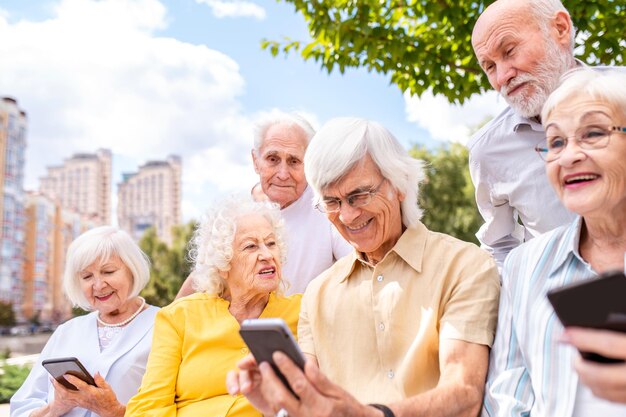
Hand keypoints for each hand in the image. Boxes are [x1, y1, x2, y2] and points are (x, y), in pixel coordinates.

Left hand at [55, 372, 124, 416]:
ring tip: (54, 381)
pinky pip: (68, 399)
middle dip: (58, 386)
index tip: (66, 374)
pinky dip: (62, 393)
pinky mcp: (78, 403)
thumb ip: (100, 380)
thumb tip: (95, 373)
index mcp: (90, 392)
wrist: (107, 409)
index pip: (79, 385)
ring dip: (58, 389)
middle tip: (53, 378)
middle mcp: (83, 397)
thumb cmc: (108, 398)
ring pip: (65, 396)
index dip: (72, 380)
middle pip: (67, 393)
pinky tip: (60, 387)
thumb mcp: (107, 387)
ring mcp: (80, 401)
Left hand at [234, 351, 379, 416]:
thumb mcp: (339, 392)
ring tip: (265, 374)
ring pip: (277, 407)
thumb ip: (321, 379)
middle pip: (282, 397)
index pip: (299, 384)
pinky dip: (272, 400)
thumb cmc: (346, 408)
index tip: (277, 354)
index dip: (287, 368)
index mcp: (321, 407)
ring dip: (268, 390)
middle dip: (270, 379)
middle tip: (263, 363)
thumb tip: (307, 364)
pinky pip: (279, 413)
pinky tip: (270, 388)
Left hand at [562, 327, 625, 403]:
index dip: (582, 338)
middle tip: (574, 357)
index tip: (563, 335)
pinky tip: (596, 379)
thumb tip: (599, 324)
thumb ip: (619, 331)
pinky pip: (612, 398)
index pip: (608, 345)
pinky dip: (599, 389)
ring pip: (603, 391)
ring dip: (587, 379)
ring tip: (583, 366)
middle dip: (580, 366)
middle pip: (600, 375)